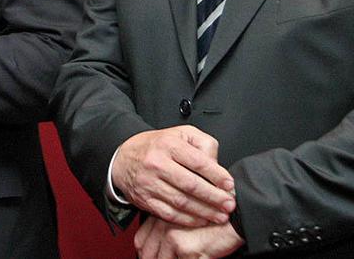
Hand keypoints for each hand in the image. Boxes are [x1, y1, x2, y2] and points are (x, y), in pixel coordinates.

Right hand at [112, 127, 234, 225]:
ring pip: (181, 202)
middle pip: (190, 184)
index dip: (216, 175)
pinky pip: (169, 214)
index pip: (197, 161)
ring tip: (220, 215)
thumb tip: (217, 165)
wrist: (123, 158)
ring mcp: (149, 183)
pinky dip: (188, 220)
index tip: (229, 185)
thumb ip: (203, 144)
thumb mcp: (181, 134)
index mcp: (168, 145)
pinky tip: (201, 220)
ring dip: (204, 212)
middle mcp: (157, 163)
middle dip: (213, 197)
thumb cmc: (157, 146)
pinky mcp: (145, 200)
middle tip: (229, 204)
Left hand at [135, 216, 243, 258]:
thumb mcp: (187, 218)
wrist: (235, 215)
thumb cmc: (215, 218)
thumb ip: (169, 227)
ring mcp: (173, 236)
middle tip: (170, 258)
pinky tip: (197, 257)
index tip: (154, 257)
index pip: (141, 240)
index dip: (146, 253)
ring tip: (187, 257)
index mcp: (161, 216)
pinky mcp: (186, 248)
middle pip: (147, 253)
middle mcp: (163, 225)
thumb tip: (160, 248)